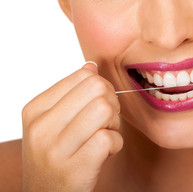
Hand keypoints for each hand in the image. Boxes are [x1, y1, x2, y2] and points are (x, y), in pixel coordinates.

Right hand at [22, 63, 122, 191]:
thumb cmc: (56, 156)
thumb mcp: (52, 123)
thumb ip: (71, 93)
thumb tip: (91, 66)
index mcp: (35, 109)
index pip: (84, 75)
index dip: (101, 88)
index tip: (97, 105)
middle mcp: (41, 126)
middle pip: (97, 88)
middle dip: (111, 102)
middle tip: (105, 120)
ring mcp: (57, 148)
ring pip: (104, 109)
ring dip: (114, 123)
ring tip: (104, 134)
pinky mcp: (77, 167)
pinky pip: (111, 138)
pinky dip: (116, 144)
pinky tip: (105, 152)